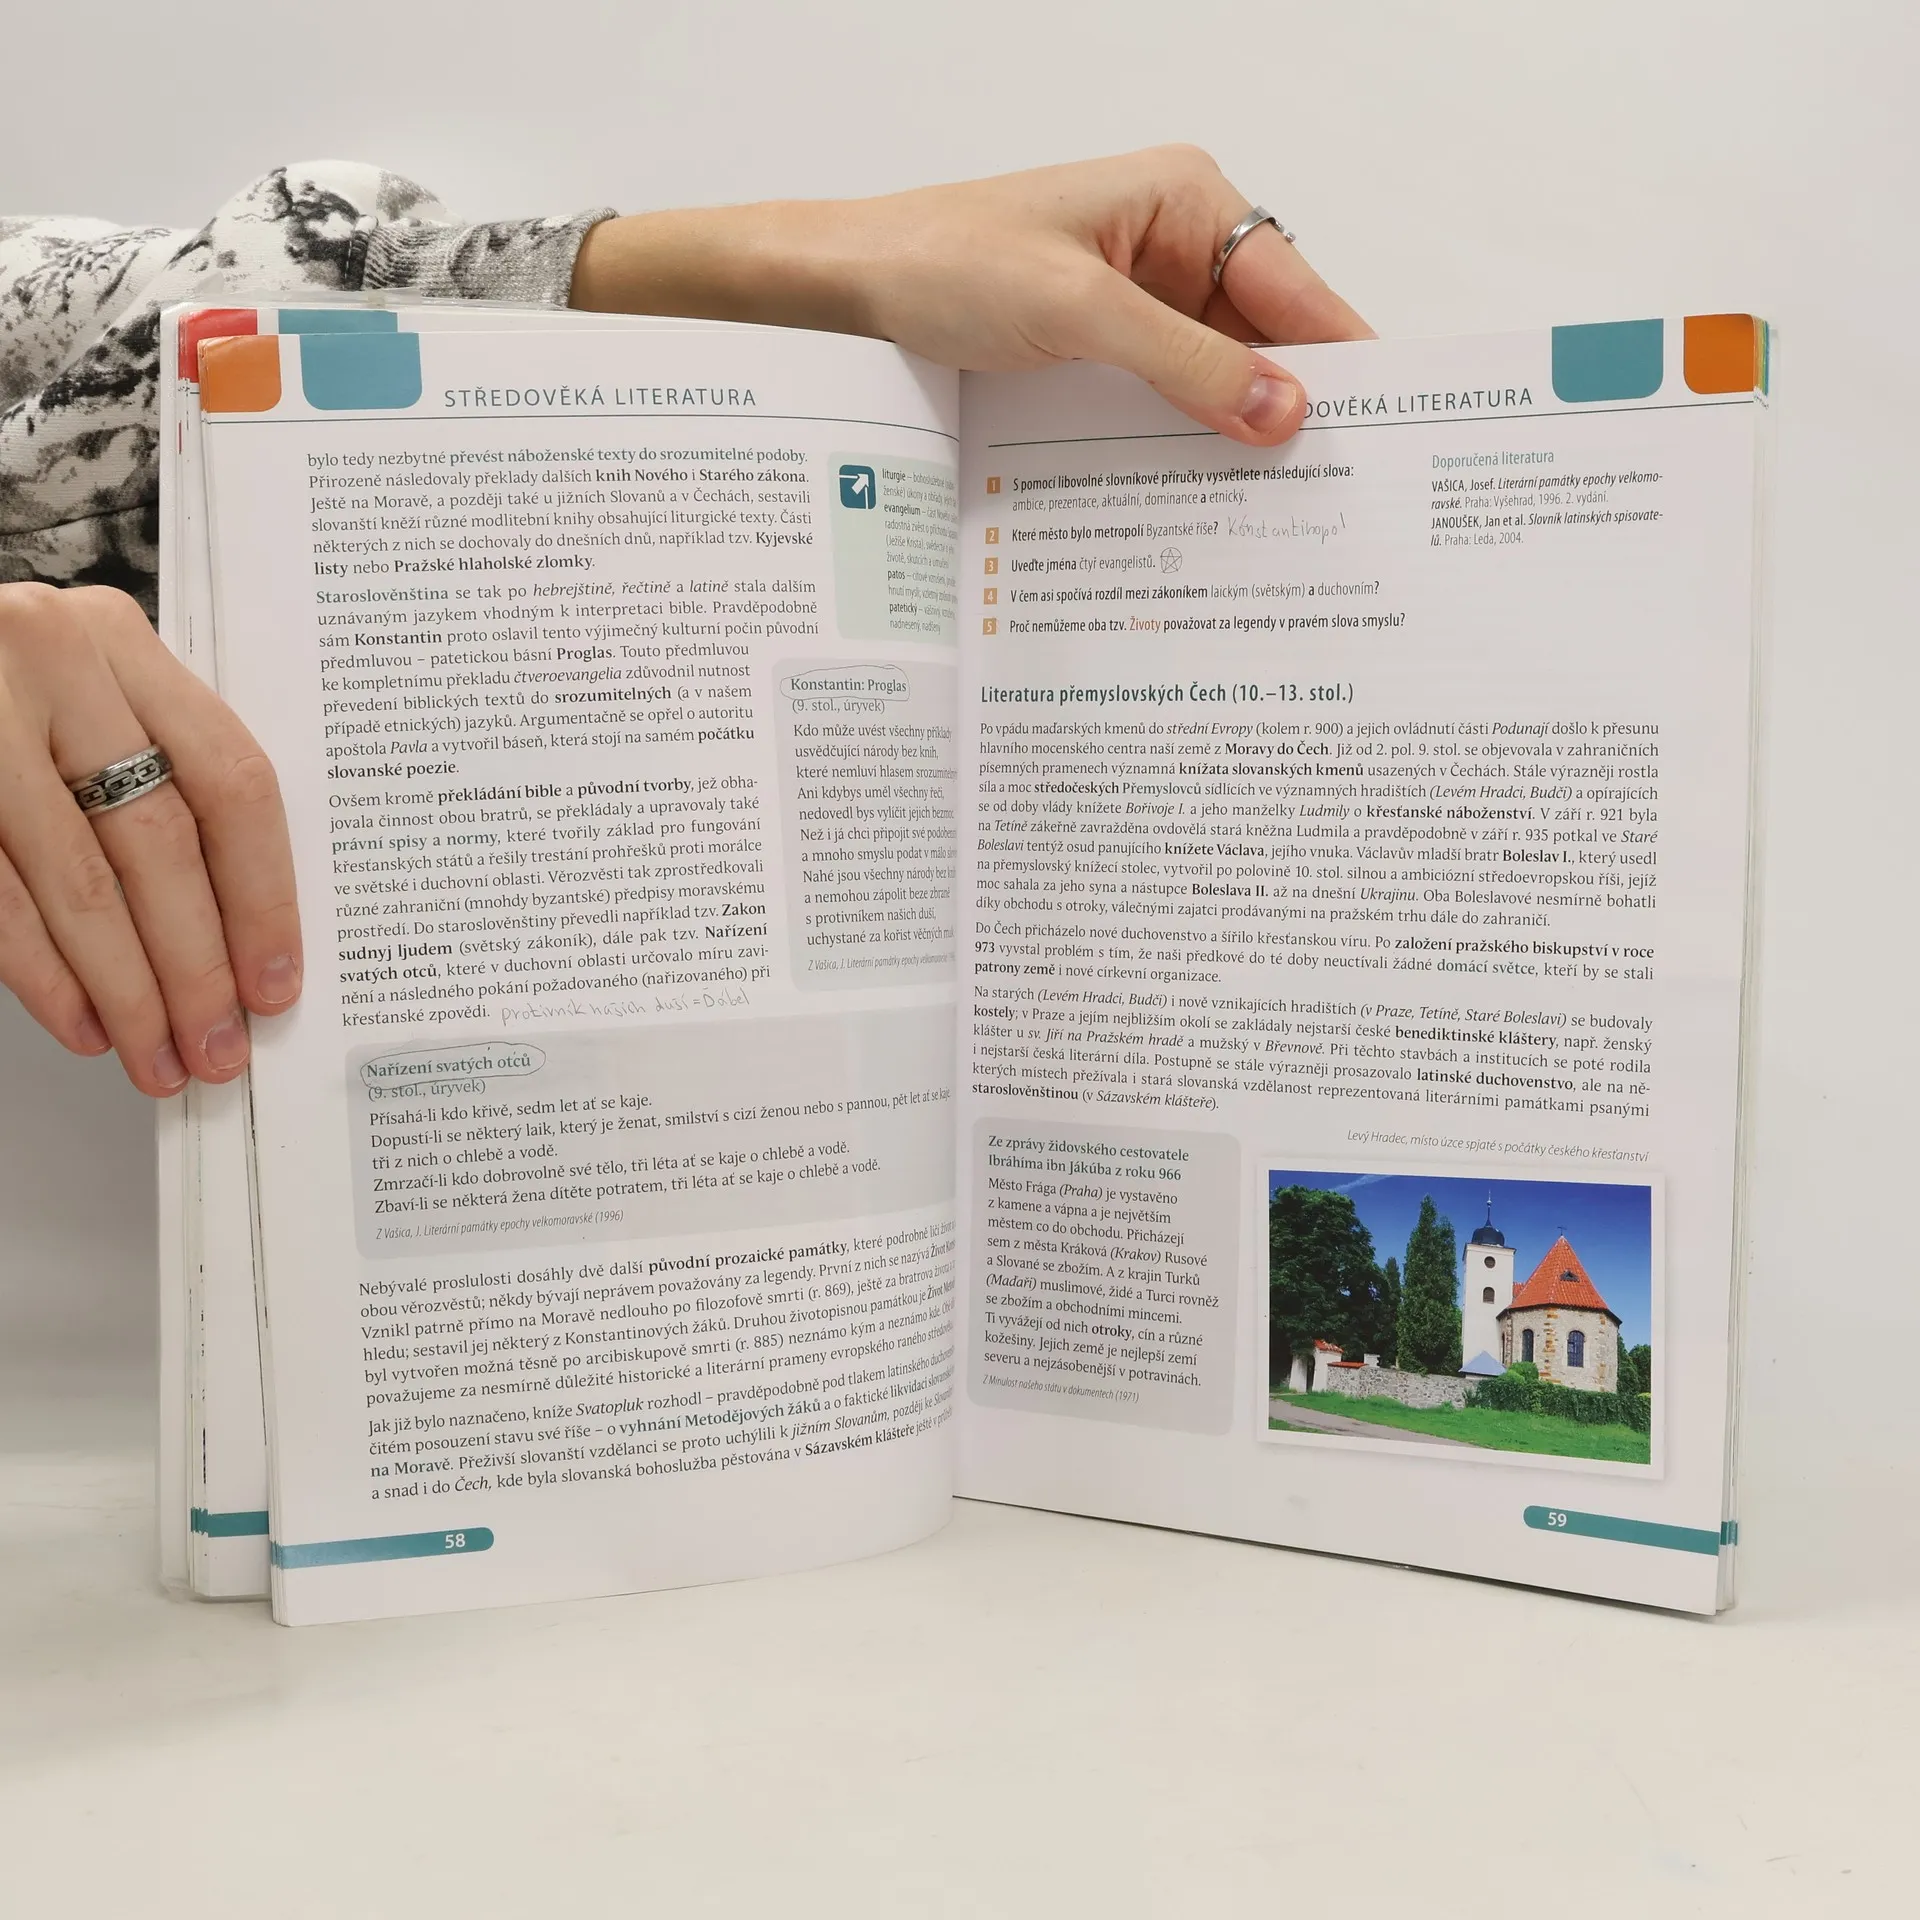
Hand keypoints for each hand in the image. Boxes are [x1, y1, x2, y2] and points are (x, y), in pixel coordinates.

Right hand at [0, 584, 301, 1095]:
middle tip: (220, 1047)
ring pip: (79, 881)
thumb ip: (159, 772)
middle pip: (159, 841)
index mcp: (118, 639)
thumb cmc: (4, 689)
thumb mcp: (86, 693)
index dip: (262, 895)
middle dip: (197, 966)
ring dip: (127, 991)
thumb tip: (240, 933)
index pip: (229, 781)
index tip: (277, 982)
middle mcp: (50, 662)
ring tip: (158, 1058)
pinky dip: (45, 976)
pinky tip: (85, 1025)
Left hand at [572, 145, 1370, 444]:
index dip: (1348, 362)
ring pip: (1221, 383)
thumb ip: (1186, 366)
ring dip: (1239, 442)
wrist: (843, 293)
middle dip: (1297, 413)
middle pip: (1269, 341)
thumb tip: (1288, 415)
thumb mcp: (1076, 313)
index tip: (1395, 431)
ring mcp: (1141, 307)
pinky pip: (1169, 405)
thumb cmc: (943, 264)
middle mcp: (1177, 249)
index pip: (1297, 288)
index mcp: (1187, 201)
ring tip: (1283, 519)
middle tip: (1341, 502)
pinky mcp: (1103, 357)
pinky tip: (1205, 501)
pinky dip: (1187, 449)